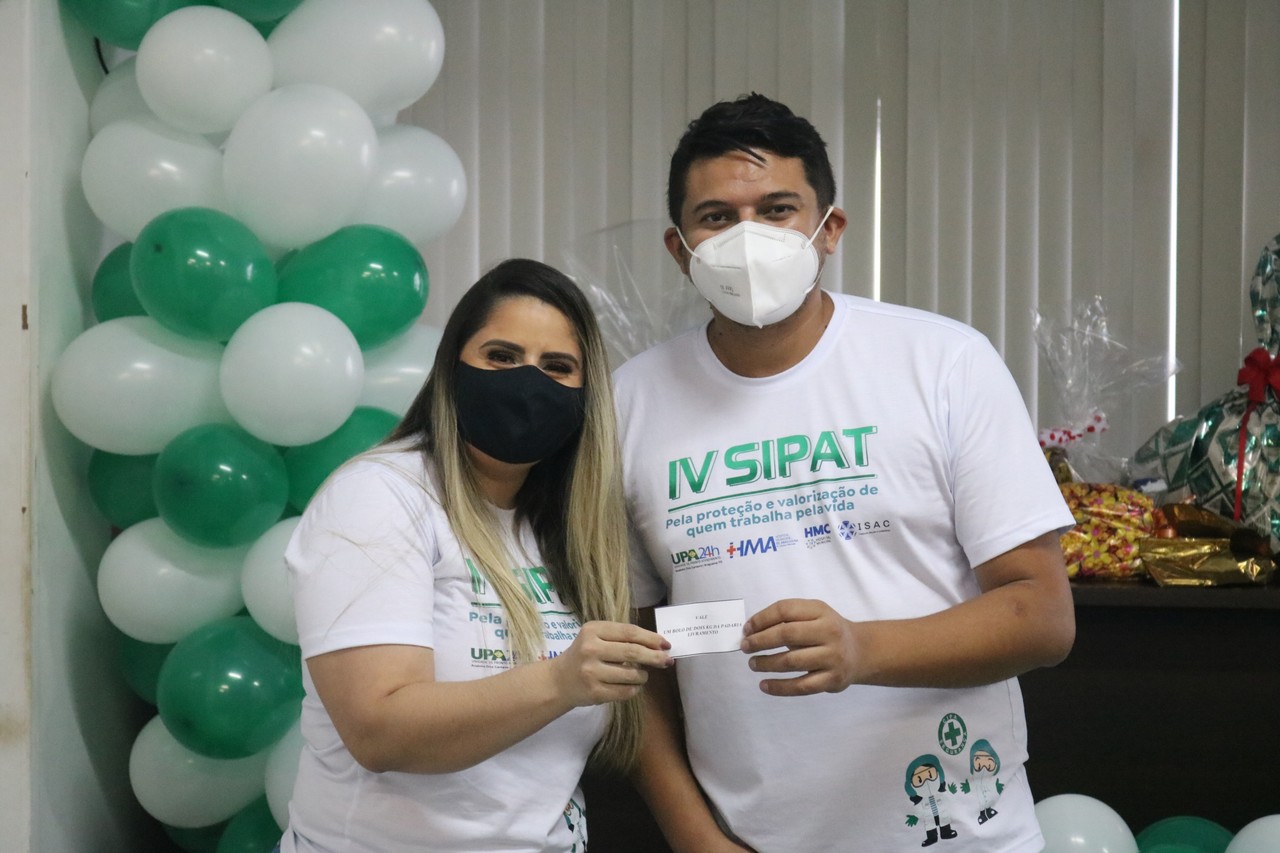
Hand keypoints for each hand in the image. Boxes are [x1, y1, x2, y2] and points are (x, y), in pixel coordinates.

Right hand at [552, 621, 670, 707]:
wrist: (558, 681)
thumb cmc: (584, 655)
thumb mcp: (597, 638)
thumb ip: (622, 638)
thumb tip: (659, 646)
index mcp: (592, 630)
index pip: (629, 632)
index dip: (651, 638)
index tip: (666, 644)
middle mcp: (590, 649)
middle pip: (632, 652)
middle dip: (654, 657)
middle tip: (667, 661)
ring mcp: (591, 672)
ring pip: (631, 674)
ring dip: (643, 676)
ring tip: (642, 675)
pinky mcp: (594, 692)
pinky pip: (625, 692)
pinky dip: (634, 689)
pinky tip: (632, 686)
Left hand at [739, 599, 856, 695]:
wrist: (860, 651)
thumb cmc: (826, 631)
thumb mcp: (813, 615)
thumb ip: (786, 619)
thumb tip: (751, 631)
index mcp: (820, 611)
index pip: (785, 610)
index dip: (761, 619)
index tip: (746, 629)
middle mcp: (829, 632)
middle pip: (787, 634)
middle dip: (760, 641)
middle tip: (745, 647)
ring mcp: (832, 657)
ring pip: (791, 662)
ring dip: (766, 663)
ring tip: (753, 664)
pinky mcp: (832, 679)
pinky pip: (801, 686)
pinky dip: (779, 687)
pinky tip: (764, 685)